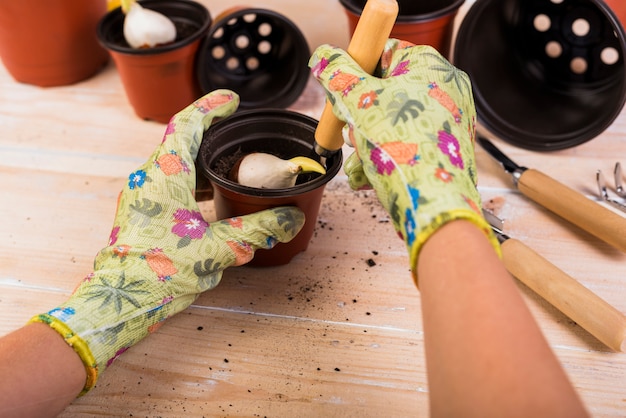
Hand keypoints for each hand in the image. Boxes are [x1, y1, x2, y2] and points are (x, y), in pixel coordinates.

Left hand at [30, 90, 304, 393]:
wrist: (123, 303)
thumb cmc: (163, 273)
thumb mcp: (218, 248)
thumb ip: (258, 229)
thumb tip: (292, 217)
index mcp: (165, 177)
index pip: (187, 126)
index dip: (211, 108)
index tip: (232, 100)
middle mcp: (149, 179)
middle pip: (183, 143)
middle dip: (213, 137)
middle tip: (241, 136)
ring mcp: (143, 195)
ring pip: (177, 165)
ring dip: (204, 162)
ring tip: (235, 168)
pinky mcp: (143, 211)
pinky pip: (171, 183)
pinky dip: (195, 182)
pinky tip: (215, 198)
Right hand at [309, 40, 499, 283]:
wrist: (433, 205)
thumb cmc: (406, 151)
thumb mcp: (359, 103)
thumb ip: (337, 74)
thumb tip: (324, 56)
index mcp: (430, 67)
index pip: (385, 52)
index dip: (357, 71)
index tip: (341, 90)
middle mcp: (443, 90)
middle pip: (386, 90)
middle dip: (360, 116)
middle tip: (352, 131)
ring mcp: (446, 121)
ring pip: (391, 122)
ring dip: (366, 142)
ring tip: (360, 160)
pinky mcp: (442, 150)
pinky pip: (405, 144)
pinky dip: (383, 157)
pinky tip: (368, 175)